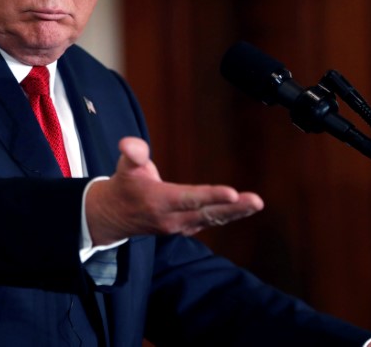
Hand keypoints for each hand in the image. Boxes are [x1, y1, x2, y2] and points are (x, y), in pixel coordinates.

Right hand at [85, 137, 263, 244]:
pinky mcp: (185, 228)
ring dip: (236, 212)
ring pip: (211, 220)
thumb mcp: (124, 166)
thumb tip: (129, 143)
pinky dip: (228, 215)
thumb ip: (132, 153)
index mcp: (158, 201)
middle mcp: (170, 218)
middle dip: (233, 208)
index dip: (211, 196)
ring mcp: (179, 226)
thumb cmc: (124, 185)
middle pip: (206, 213)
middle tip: (256, 201)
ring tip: (256, 203)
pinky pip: (210, 222)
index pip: (188, 199)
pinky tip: (245, 208)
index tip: (232, 193)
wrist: (114, 216)